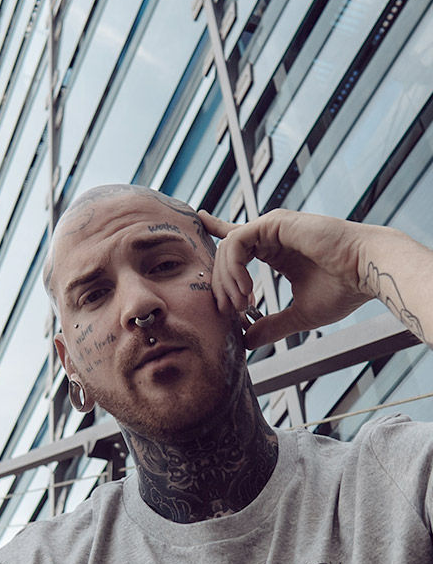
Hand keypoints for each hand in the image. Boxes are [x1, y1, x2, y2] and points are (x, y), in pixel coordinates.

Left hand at [198, 208, 371, 348]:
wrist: (366, 273)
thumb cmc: (343, 290)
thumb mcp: (300, 314)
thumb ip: (272, 326)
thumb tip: (247, 341)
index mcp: (275, 250)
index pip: (237, 245)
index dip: (215, 238)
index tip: (197, 237)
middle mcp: (270, 235)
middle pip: (226, 254)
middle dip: (221, 285)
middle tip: (230, 312)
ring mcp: (271, 226)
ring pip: (228, 247)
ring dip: (227, 280)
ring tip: (242, 304)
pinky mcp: (274, 222)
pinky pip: (237, 241)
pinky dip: (235, 267)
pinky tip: (246, 289)